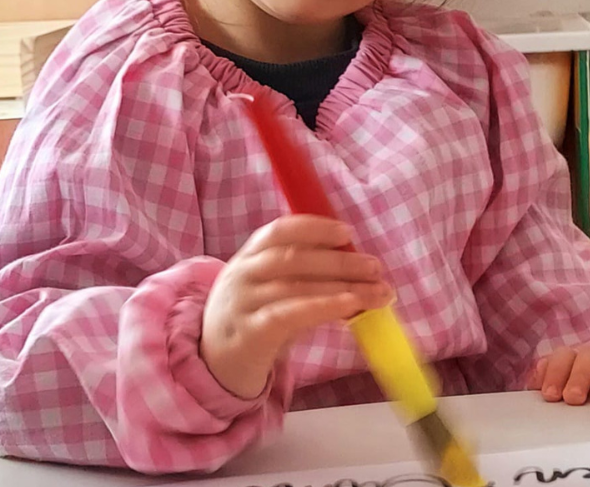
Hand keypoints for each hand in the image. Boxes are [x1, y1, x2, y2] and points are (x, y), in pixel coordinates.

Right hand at [200, 215, 391, 399]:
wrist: (213, 362)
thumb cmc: (253, 318)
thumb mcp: (270, 289)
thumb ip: (304, 276)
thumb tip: (358, 272)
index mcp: (249, 255)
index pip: (280, 230)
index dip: (315, 227)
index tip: (347, 232)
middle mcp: (243, 274)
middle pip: (294, 259)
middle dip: (340, 261)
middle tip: (375, 268)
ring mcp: (243, 304)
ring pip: (297, 287)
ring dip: (343, 287)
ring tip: (377, 292)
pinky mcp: (250, 333)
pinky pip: (289, 315)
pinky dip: (322, 307)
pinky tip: (349, 306)